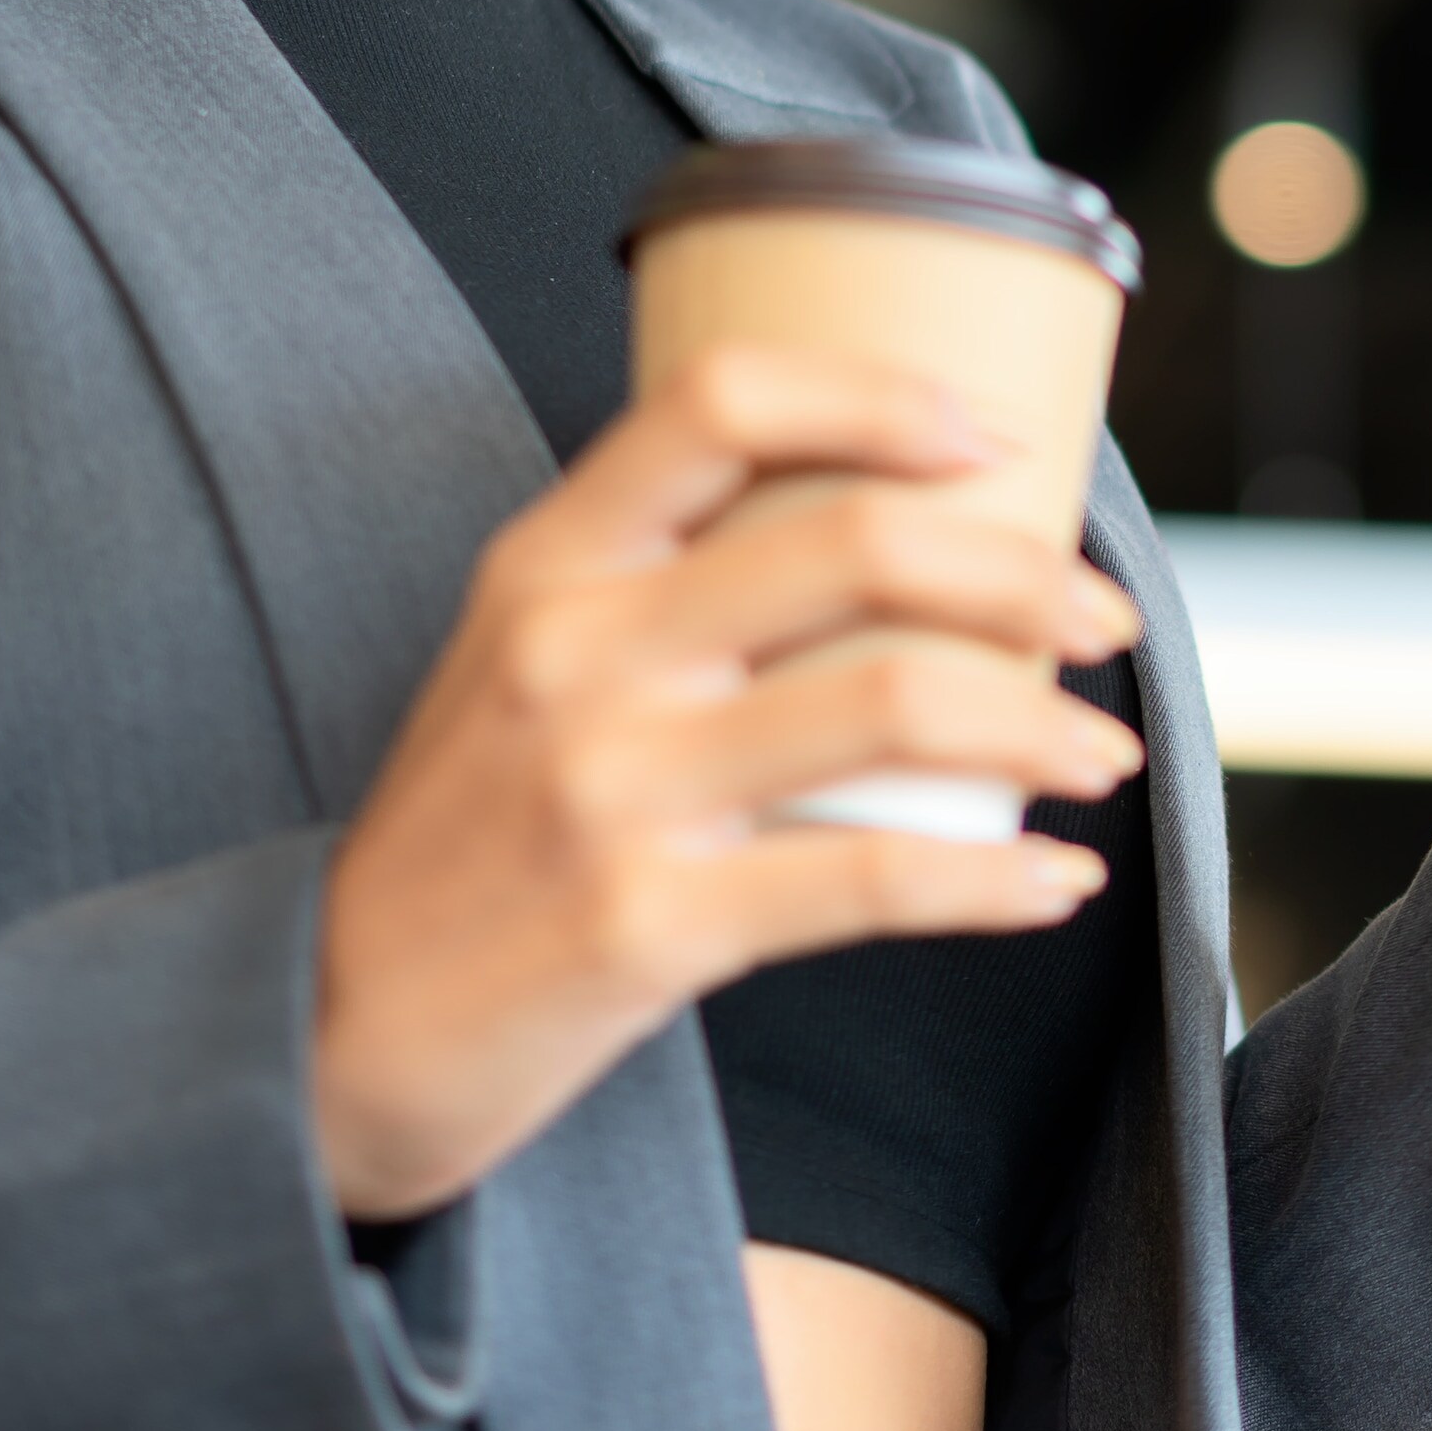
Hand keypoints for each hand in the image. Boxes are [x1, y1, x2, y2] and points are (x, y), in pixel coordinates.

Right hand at [312, 348, 1146, 1219]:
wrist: (325, 1036)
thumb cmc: (467, 838)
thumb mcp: (520, 666)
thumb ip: (657, 590)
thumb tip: (886, 541)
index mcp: (548, 561)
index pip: (721, 400)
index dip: (879, 394)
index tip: (994, 439)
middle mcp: (575, 651)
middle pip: (854, 543)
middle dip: (1024, 573)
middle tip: (1107, 615)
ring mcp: (608, 789)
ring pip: (892, 703)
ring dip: (1041, 722)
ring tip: (1106, 751)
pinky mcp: (642, 928)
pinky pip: (869, 882)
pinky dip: (996, 882)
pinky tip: (1056, 882)